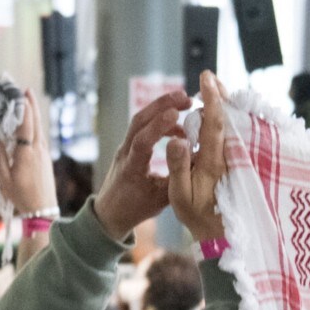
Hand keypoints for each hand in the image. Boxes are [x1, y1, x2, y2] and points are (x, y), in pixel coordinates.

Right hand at [0, 88, 54, 215]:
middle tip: (26, 90)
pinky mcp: (46, 159)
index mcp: (27, 153)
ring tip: (28, 102)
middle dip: (31, 105)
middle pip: (36, 122)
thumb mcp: (4, 179)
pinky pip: (40, 137)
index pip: (26, 125)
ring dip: (34, 114)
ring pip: (39, 129)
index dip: (23, 108)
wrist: (42, 211)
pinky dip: (35, 126)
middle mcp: (38, 150)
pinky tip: (30, 124)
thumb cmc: (21, 197)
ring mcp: (44, 154)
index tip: (19, 94)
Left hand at [91, 87, 190, 240]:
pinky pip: (143, 126)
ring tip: (186, 103)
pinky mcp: (129, 146)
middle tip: (186, 97)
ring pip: (140, 120)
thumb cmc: (136, 209)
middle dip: (161, 105)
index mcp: (131, 168)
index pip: (141, 143)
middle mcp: (125, 153)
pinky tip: (179, 127)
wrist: (110, 213)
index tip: (175, 113)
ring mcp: (125, 147)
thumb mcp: (160, 200)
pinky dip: (160, 121)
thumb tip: (199, 160)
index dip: (157, 127)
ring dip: (161, 108)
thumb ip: (178, 178)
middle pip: (138, 121)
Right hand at [166, 71, 227, 242]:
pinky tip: (217, 112)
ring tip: (213, 86)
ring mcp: (230, 158)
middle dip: (218, 95)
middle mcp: (226, 156)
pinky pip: (229, 134)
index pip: (215, 124)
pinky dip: (223, 118)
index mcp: (212, 161)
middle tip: (210, 76)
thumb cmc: (195, 216)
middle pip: (225, 118)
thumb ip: (178, 167)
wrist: (218, 234)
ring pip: (229, 125)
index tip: (206, 79)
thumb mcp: (179, 195)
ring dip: (222, 104)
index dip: (212, 99)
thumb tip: (177, 139)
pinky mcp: (231, 162)